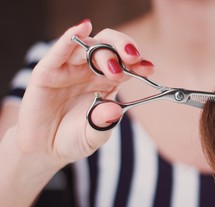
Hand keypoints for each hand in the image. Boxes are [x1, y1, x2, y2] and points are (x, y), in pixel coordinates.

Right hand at [15, 20, 153, 165]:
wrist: (45, 149)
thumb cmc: (74, 139)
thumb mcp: (94, 136)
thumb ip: (104, 124)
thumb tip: (115, 111)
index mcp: (107, 83)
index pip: (126, 65)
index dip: (138, 64)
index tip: (149, 69)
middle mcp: (90, 72)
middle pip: (110, 47)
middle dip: (124, 49)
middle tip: (133, 60)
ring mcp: (69, 69)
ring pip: (89, 46)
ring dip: (104, 52)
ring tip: (113, 70)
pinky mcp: (48, 72)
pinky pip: (59, 51)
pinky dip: (71, 37)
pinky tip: (82, 28)